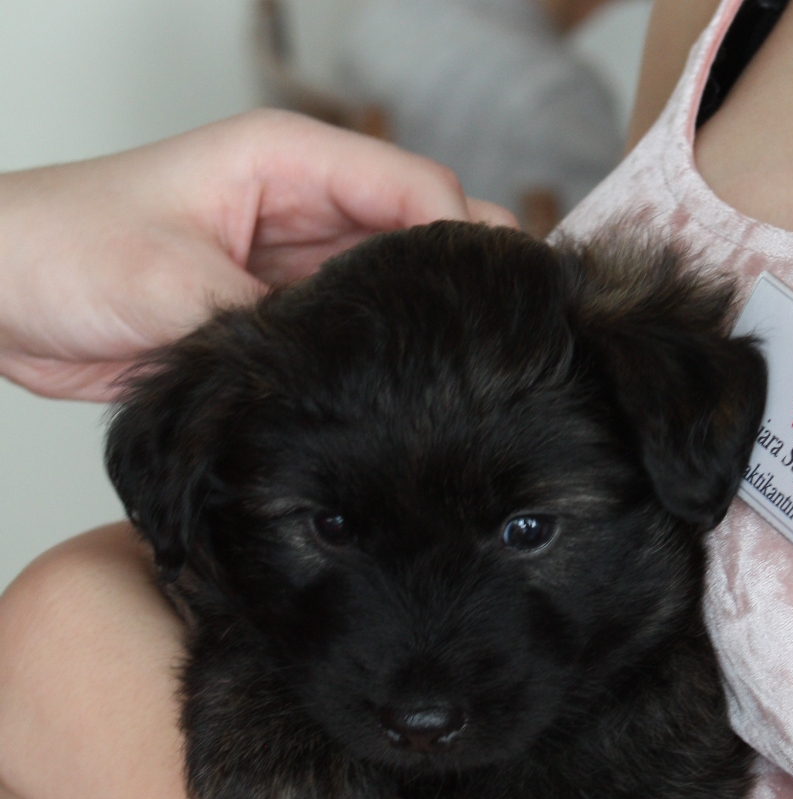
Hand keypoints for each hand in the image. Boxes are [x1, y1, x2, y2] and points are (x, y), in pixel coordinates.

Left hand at [0, 109, 512, 400]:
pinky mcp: (265, 319)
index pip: (414, 188)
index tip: (493, 306)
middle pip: (412, 242)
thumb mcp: (171, 281)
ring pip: (379, 299)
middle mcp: (298, 209)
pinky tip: (387, 404)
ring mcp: (285, 267)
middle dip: (450, 292)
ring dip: (406, 337)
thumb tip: (341, 366)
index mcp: (285, 162)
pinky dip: (361, 367)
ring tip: (453, 389)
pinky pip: (335, 342)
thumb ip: (267, 319)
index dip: (464, 243)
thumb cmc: (61, 247)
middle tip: (493, 356)